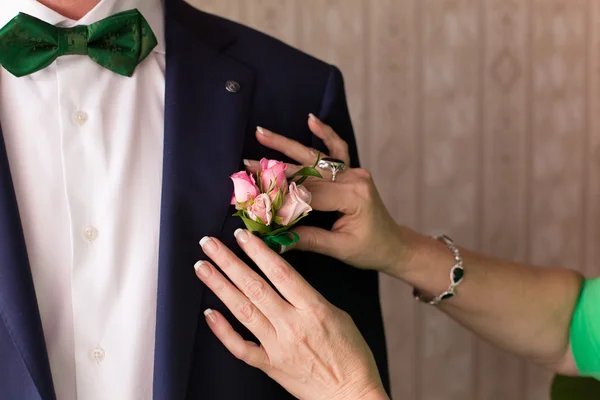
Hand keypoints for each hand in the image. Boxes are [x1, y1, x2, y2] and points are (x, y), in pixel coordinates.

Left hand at [195, 230, 388, 399]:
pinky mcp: (270, 366)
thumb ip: (310, 298)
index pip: (280, 272)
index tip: (241, 235)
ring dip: (219, 286)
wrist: (352, 395)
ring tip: (202, 267)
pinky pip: (240, 347)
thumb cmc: (352, 355)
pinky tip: (209, 313)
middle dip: (229, 261)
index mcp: (313, 309)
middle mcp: (292, 325)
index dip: (258, 251)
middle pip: (254, 287)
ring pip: (242, 311)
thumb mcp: (339, 316)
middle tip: (209, 243)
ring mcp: (278, 347)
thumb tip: (285, 283)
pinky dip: (222, 330)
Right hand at [246, 114, 415, 273]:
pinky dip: (324, 132)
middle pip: (306, 171)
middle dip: (274, 169)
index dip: (281, 198)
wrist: (394, 244)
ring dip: (286, 144)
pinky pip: (337, 148)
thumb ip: (308, 239)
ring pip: (314, 156)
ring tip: (260, 132)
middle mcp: (353, 178)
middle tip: (246, 165)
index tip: (255, 199)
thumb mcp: (339, 249)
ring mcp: (353, 171)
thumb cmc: (371, 249)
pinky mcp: (352, 171)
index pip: (308, 194)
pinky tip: (310, 119)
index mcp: (352, 196)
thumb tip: (275, 239)